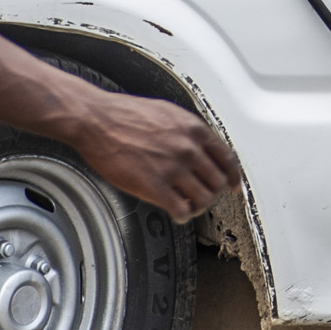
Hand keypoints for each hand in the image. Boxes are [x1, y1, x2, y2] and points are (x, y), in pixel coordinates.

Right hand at [59, 92, 245, 220]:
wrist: (97, 120)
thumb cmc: (125, 114)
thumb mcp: (168, 113)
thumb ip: (188, 132)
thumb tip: (201, 147)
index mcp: (194, 130)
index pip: (227, 159)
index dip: (233, 177)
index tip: (233, 186)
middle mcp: (189, 149)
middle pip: (218, 182)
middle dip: (213, 193)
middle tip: (203, 197)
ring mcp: (172, 168)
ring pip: (204, 199)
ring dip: (199, 207)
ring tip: (189, 207)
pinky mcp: (154, 186)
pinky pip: (181, 209)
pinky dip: (183, 216)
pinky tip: (177, 213)